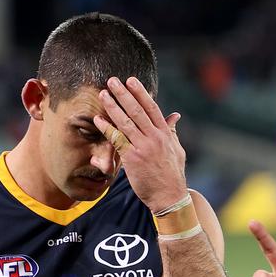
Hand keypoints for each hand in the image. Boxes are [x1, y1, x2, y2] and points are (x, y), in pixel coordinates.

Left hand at [93, 76, 186, 211]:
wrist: (169, 196)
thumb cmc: (173, 174)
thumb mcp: (177, 150)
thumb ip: (172, 132)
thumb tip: (175, 116)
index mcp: (165, 134)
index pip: (152, 108)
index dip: (141, 93)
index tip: (131, 80)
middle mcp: (155, 138)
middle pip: (137, 111)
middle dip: (124, 94)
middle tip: (112, 81)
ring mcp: (143, 148)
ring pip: (126, 122)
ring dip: (113, 106)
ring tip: (102, 94)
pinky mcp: (133, 159)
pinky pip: (117, 140)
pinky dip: (107, 128)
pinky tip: (98, 119)